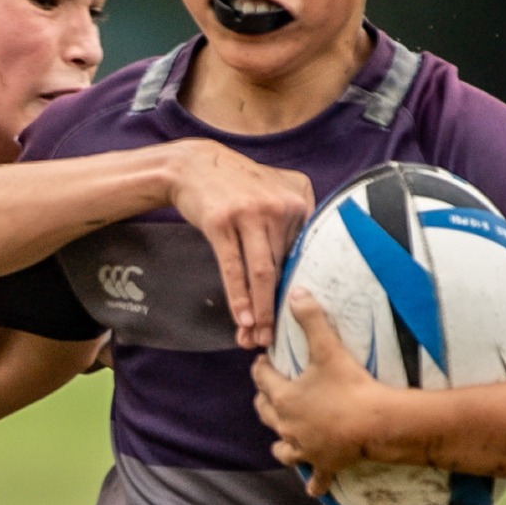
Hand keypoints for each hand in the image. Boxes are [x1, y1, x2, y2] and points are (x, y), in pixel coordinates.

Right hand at [161, 142, 314, 349]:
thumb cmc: (237, 183)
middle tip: (276, 338)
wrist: (195, 166)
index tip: (297, 318)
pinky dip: (239, 297)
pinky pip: (233, 268)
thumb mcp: (277, 185)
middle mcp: (279, 207)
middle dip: (279, 308)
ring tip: (258, 337)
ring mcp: (249, 215)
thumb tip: (310, 255)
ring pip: (262, 273)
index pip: (302, 255)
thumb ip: (299, 212)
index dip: (298, 290)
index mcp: (298, 201)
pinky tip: (241, 319)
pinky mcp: (221, 224)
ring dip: (261, 310)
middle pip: (283, 268)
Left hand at [251, 290, 387, 494]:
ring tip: (283, 438)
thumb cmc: (349, 385)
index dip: (260, 368)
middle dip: (264, 402)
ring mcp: (304, 449)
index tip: (261, 360)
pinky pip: (316, 478)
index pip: (262, 380)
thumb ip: (311, 320)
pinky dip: (314, 482)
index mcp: (284, 398)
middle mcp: (287, 426)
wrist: (374, 423)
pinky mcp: (324, 465)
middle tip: (267, 393)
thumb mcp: (328, 349)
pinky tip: (312, 489)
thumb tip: (296, 292)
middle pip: (265, 414)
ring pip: (282, 449)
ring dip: (281, 443)